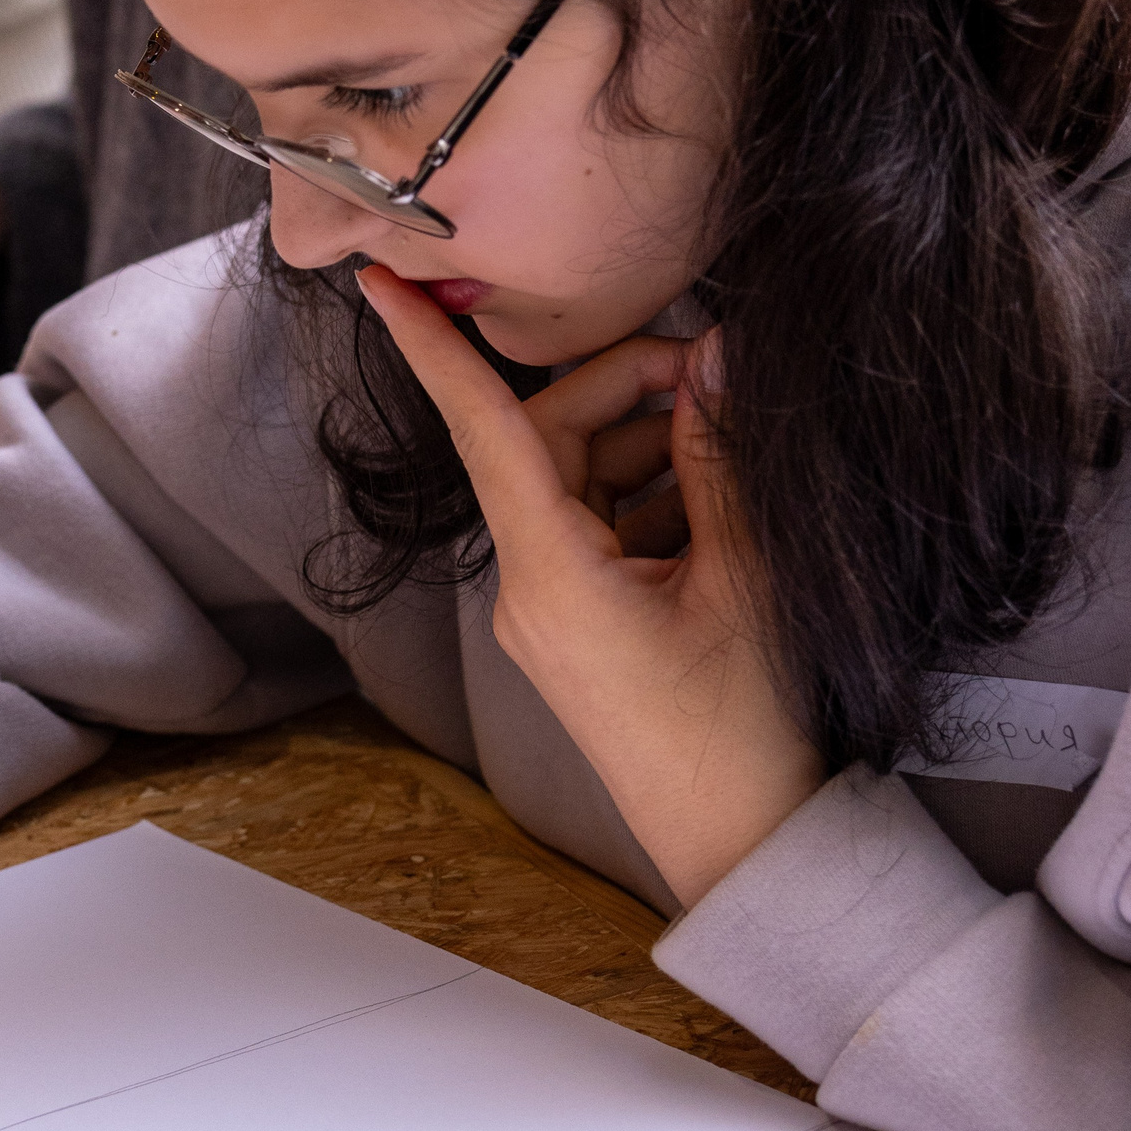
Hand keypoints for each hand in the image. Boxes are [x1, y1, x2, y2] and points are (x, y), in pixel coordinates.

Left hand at [359, 267, 825, 905]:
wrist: (746, 844)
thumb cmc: (744, 732)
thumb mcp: (745, 577)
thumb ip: (720, 461)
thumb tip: (716, 360)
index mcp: (549, 576)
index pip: (483, 432)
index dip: (434, 350)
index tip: (385, 286)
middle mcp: (530, 590)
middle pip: (551, 440)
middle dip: (626, 387)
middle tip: (715, 369)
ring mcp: (551, 611)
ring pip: (581, 479)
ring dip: (653, 443)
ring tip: (734, 441)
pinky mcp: (581, 626)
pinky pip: (600, 526)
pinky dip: (656, 495)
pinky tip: (722, 500)